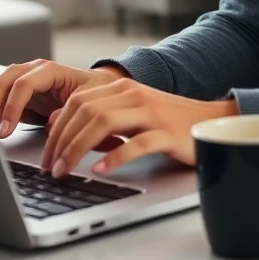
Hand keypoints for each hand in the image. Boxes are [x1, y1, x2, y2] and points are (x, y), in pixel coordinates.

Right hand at [0, 60, 118, 137]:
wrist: (92, 90)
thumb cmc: (91, 94)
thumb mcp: (87, 102)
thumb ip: (69, 111)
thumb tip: (51, 123)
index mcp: (50, 70)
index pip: (23, 84)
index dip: (12, 107)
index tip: (5, 131)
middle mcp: (31, 71)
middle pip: (2, 81)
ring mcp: (21, 78)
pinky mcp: (15, 92)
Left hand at [41, 77, 237, 177]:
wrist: (212, 120)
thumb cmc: (167, 122)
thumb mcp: (129, 113)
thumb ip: (97, 113)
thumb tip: (56, 121)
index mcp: (122, 88)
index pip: (77, 101)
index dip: (57, 128)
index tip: (46, 154)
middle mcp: (133, 95)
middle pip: (85, 111)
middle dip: (61, 141)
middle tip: (51, 167)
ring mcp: (151, 113)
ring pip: (103, 123)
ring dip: (78, 149)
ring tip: (66, 170)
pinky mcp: (167, 133)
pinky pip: (136, 143)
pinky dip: (114, 157)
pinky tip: (100, 170)